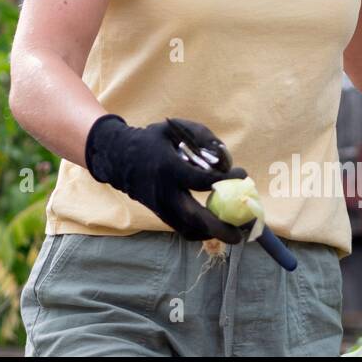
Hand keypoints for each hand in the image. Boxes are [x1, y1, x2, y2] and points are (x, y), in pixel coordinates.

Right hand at [84, 114, 251, 241]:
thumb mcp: (174, 128)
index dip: (227, 180)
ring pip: (191, 230)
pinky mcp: (160, 215)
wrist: (119, 158)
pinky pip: (184, 230)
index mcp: (169, 169)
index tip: (242, 174)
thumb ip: (201, 136)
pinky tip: (216, 224)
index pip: (203, 181)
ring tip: (234, 229)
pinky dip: (202, 232)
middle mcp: (165, 192)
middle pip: (196, 219)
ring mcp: (161, 207)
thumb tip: (224, 157)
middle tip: (243, 230)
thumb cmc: (151, 141)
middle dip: (222, 228)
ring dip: (214, 233)